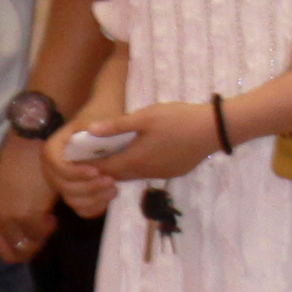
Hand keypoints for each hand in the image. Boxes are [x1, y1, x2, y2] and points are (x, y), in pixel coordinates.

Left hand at [0, 136, 59, 262]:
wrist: (29, 143)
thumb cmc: (17, 162)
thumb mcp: (2, 192)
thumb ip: (5, 214)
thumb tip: (20, 232)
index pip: (1, 249)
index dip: (19, 245)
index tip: (30, 232)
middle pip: (12, 254)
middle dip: (30, 247)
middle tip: (41, 231)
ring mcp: (7, 219)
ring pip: (28, 247)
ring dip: (40, 236)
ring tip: (46, 218)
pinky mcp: (25, 215)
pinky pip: (40, 234)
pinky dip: (48, 226)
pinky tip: (51, 211)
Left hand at [46, 103, 221, 216]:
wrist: (214, 130)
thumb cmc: (178, 119)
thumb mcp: (146, 116)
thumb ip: (117, 125)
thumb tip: (89, 130)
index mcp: (135, 160)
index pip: (103, 169)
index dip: (88, 166)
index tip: (77, 158)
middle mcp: (145, 172)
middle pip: (116, 175)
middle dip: (101, 168)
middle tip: (89, 155)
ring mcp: (160, 174)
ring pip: (132, 175)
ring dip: (119, 167)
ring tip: (109, 154)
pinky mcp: (172, 172)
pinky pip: (146, 173)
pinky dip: (135, 167)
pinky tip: (136, 154)